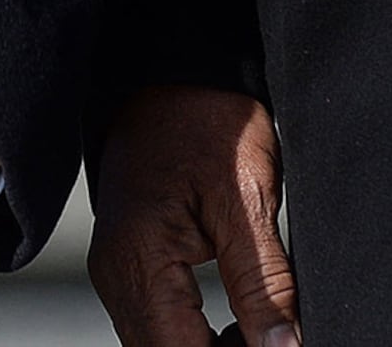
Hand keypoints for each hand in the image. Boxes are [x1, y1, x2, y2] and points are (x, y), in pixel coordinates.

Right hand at [89, 84, 297, 346]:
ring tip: (262, 336)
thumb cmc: (207, 118)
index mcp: (139, 258)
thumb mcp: (248, 201)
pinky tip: (238, 330)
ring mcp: (116, 271)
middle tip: (275, 340)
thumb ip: (264, 284)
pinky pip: (157, 325)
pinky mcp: (128, 265)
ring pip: (158, 346)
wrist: (172, 72)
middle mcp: (116, 273)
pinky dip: (195, 338)